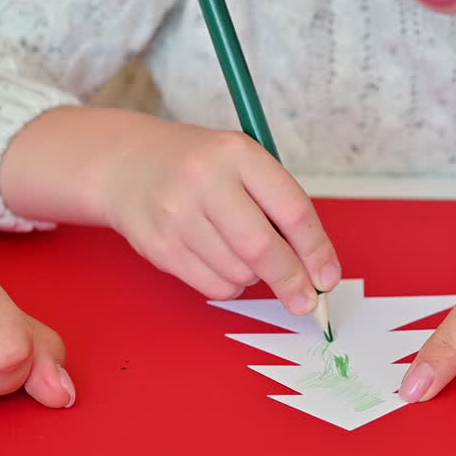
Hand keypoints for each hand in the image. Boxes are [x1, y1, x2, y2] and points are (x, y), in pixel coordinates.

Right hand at [0, 107, 341, 313]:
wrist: (127, 164)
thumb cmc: (199, 167)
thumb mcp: (242, 163)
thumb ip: (278, 206)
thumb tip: (315, 267)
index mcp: (238, 154)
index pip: (292, 211)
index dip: (316, 251)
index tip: (328, 278)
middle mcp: (205, 180)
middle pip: (263, 248)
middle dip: (291, 281)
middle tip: (306, 301)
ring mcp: (177, 214)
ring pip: (238, 273)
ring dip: (253, 277)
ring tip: (241, 253)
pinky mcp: (159, 245)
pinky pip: (212, 286)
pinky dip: (228, 285)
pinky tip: (219, 260)